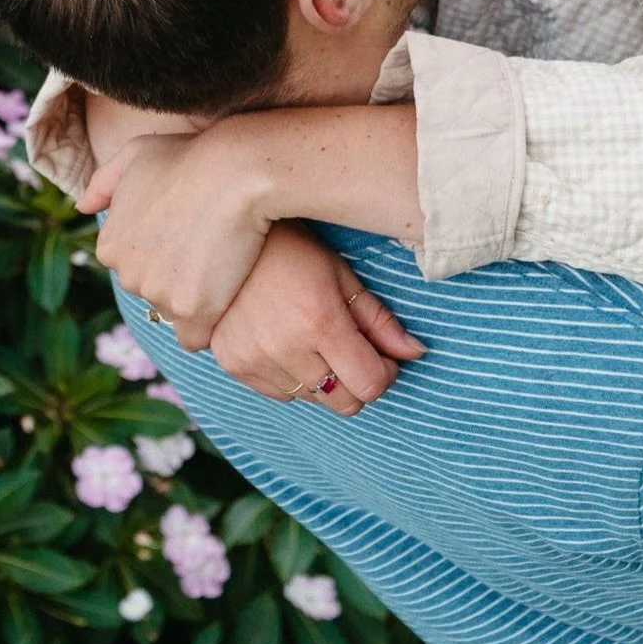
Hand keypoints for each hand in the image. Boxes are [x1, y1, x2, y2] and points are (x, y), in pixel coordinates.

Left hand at [79, 128, 271, 350]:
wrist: (236, 171)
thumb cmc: (192, 156)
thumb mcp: (138, 153)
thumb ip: (106, 181)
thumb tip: (83, 208)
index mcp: (110, 245)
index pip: (135, 268)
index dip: (166, 256)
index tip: (192, 239)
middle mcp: (127, 274)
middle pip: (155, 293)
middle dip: (179, 280)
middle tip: (213, 251)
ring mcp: (158, 294)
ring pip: (177, 313)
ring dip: (198, 301)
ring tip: (226, 270)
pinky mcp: (192, 309)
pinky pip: (195, 338)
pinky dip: (209, 326)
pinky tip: (226, 304)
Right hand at [210, 222, 425, 413]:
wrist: (226, 240)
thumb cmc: (293, 251)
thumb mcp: (342, 276)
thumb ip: (380, 321)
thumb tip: (416, 353)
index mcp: (320, 321)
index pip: (369, 384)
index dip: (385, 375)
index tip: (384, 358)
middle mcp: (286, 348)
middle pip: (343, 403)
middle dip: (359, 383)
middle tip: (356, 354)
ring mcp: (255, 360)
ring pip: (312, 399)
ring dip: (325, 380)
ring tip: (316, 341)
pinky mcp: (234, 366)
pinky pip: (280, 395)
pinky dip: (294, 379)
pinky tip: (290, 345)